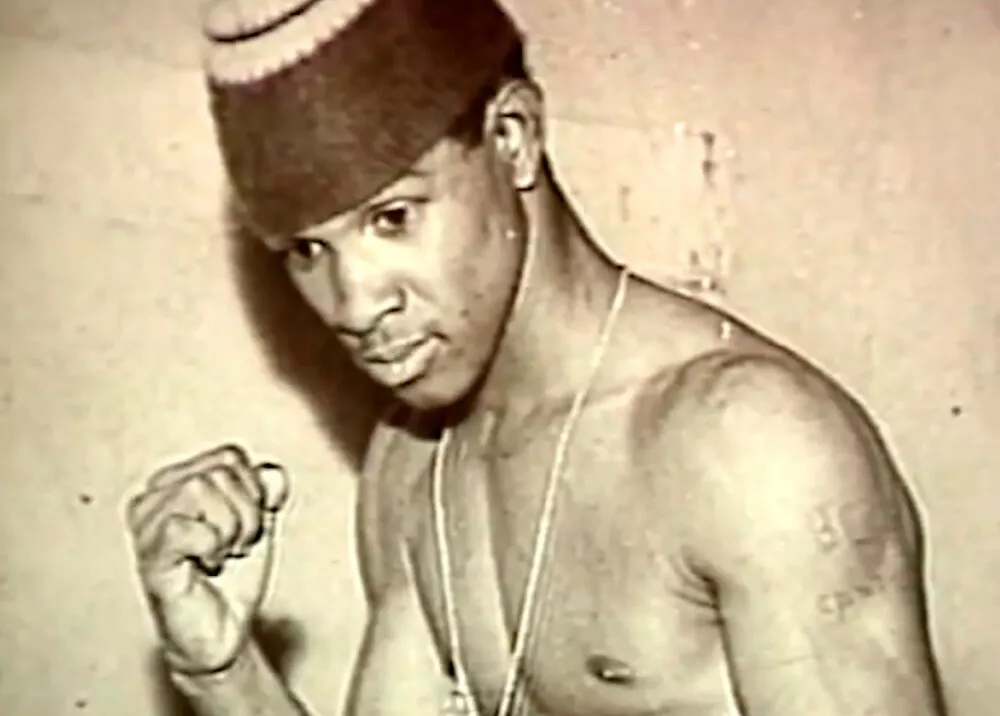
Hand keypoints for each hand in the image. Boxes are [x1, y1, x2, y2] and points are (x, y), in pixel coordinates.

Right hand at [124, 444, 290, 674]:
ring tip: (219, 555)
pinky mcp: (148, 553)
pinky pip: (190, 527)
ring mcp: (146, 524)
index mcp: (176, 480)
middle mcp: (154, 495)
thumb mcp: (259, 521)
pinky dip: (212, 547)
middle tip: (233, 546)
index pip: (230, 456)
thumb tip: (270, 473)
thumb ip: (268, 489)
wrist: (224, 632)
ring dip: (230, 530)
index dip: (253, 491)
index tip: (244, 525)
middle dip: (246, 513)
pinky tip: (204, 566)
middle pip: (221, 471)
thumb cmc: (232, 578)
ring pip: (203, 490)